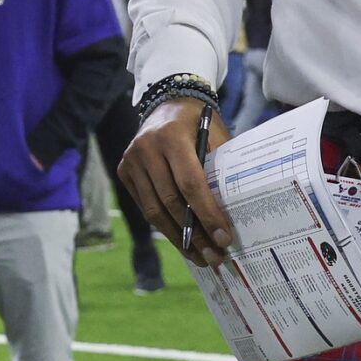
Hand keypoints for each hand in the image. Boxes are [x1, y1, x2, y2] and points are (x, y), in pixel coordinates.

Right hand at [118, 98, 232, 267]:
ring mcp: (131, 160)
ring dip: (178, 237)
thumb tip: (235, 213)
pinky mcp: (124, 171)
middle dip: (195, 233)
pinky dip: (164, 225)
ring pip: (154, 209)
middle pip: (171, 201)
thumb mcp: (216, 137)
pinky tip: (183, 241)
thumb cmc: (199, 123)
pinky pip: (145, 206)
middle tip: (215, 256)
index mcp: (172, 136)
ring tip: (200, 257)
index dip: (207, 214)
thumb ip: (221, 168)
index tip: (224, 238)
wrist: (167, 103)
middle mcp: (146, 148)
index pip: (190, 183)